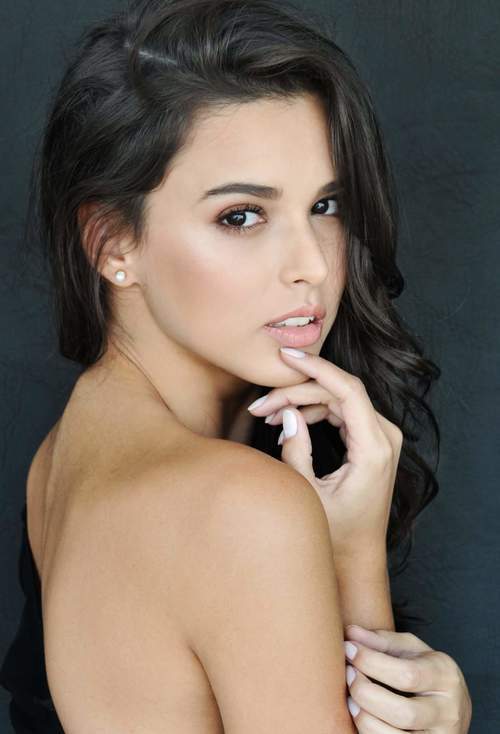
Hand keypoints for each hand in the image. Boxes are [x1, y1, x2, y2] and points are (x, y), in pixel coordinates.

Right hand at [247, 347, 402, 559]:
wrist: (358, 556)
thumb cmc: (337, 533)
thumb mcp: (308, 494)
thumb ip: (296, 451)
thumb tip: (287, 415)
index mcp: (374, 448)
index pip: (348, 389)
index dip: (317, 368)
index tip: (287, 357)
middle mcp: (384, 437)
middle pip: (338, 392)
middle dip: (296, 392)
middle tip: (260, 406)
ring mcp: (380, 438)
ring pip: (337, 400)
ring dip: (301, 402)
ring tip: (266, 417)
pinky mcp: (370, 441)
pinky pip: (340, 412)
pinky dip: (312, 412)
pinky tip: (286, 424)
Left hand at [343, 624, 471, 731]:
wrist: (453, 708)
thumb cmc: (425, 672)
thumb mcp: (411, 649)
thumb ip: (382, 641)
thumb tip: (350, 633)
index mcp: (445, 677)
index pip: (407, 674)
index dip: (371, 662)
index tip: (349, 650)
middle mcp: (448, 712)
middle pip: (403, 713)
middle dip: (366, 693)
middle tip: (348, 675)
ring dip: (364, 719)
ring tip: (350, 700)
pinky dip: (369, 733)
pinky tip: (361, 717)